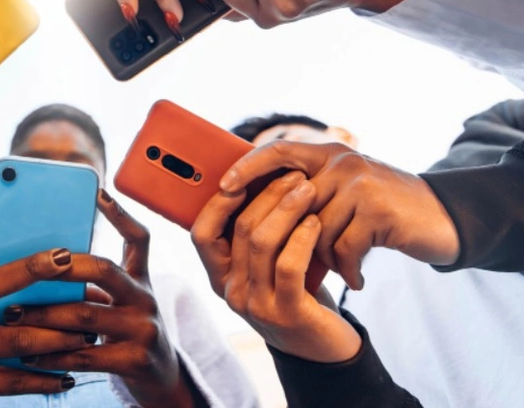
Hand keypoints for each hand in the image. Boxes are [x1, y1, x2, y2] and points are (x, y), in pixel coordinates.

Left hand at [5, 191, 195, 407]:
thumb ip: (93, 286)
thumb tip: (36, 269)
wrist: (162, 378)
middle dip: (62, 267)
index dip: (121, 214)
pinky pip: (85, 355)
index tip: (99, 192)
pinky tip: (27, 356)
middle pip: (104, 270)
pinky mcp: (135, 360)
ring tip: (12, 315)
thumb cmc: (127, 332)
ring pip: (85, 316)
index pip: (139, 239)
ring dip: (43, 315)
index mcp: (140, 279)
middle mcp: (145, 299)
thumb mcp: (121, 303)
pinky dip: (52, 355)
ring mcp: (143, 329)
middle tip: (28, 268)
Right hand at [193, 171, 361, 361]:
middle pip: (239, 229)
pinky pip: (288, 265)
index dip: (218, 203)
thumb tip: (255, 180)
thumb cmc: (295, 294)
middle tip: (294, 175)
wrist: (323, 347)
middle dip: (267, 194)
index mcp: (219, 277)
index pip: (201, 233)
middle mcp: (231, 292)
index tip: (243, 175)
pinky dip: (302, 237)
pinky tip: (315, 222)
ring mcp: (255, 305)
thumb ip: (254, 237)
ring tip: (308, 190)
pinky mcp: (286, 314)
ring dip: (287, 209)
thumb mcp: (266, 266)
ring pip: (261, 242)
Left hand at [220, 141, 459, 289]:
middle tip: (296, 263)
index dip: (247, 167)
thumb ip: (308, 193)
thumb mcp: (344, 192)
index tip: (224, 188)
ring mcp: (360, 183)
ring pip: (316, 230)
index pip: (277, 151)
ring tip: (342, 268)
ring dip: (325, 258)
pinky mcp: (377, 209)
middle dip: (291, 238)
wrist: (442, 219)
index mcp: (328, 154)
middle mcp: (341, 162)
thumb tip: (254, 211)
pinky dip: (348, 269)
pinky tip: (356, 278)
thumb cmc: (382, 212)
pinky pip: (342, 247)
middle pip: (292, 204)